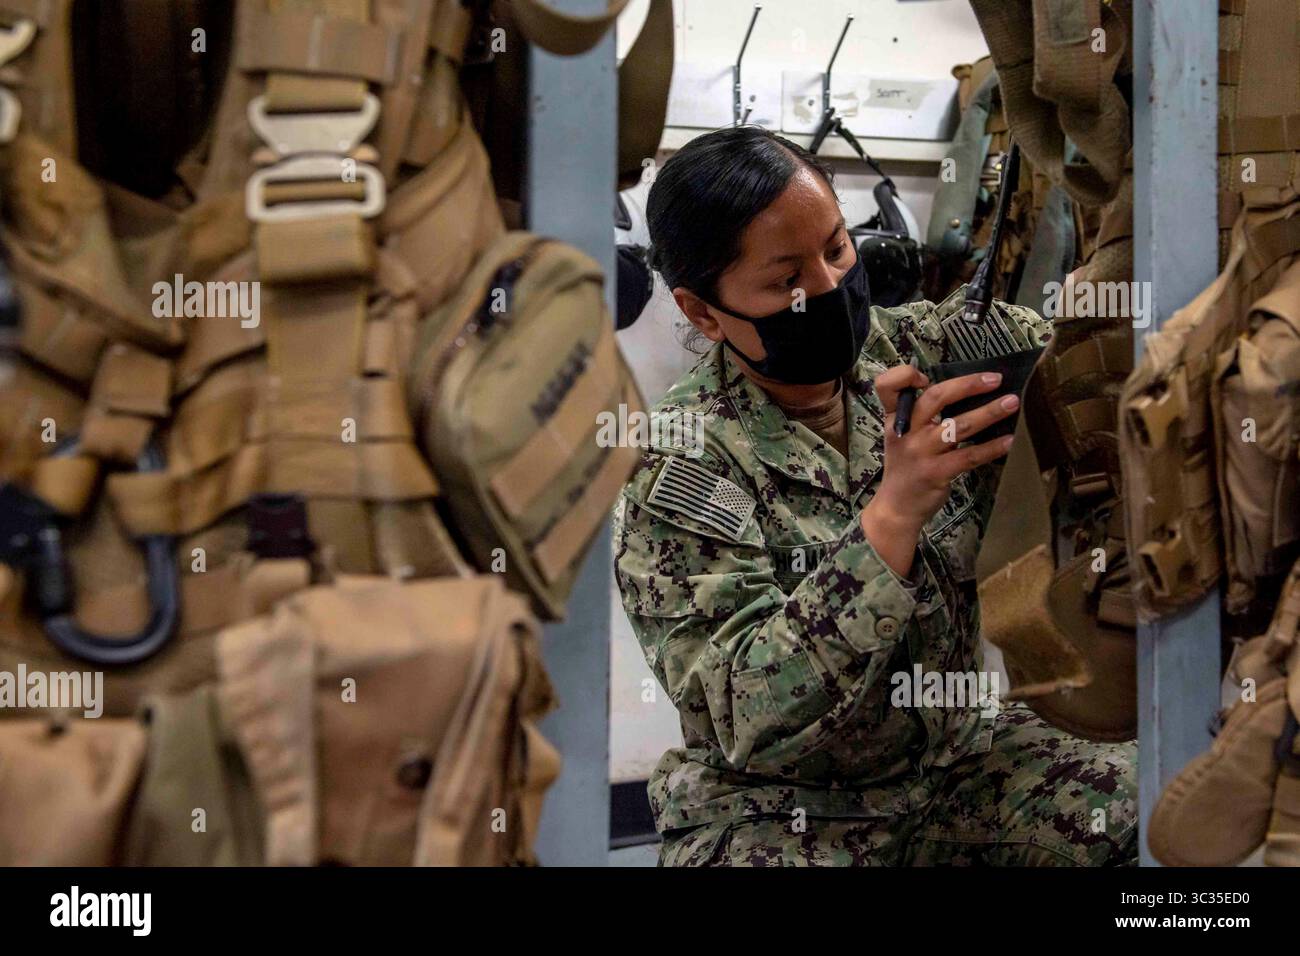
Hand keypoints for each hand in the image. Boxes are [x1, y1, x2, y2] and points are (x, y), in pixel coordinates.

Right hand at [860, 366, 1018, 578]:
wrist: (897, 508)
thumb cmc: (905, 467)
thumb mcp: (901, 436)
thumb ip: (920, 415)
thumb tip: (965, 392)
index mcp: (895, 418)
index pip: (887, 385)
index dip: (906, 375)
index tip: (926, 377)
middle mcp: (906, 431)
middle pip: (935, 397)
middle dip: (968, 385)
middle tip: (995, 379)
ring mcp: (921, 453)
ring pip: (959, 426)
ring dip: (989, 412)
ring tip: (1012, 403)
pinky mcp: (937, 473)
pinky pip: (969, 456)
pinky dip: (991, 447)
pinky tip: (1009, 440)